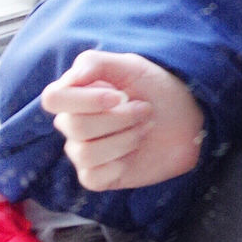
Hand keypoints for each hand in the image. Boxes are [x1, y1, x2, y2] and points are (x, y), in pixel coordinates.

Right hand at [40, 50, 206, 191]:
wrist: (188, 121)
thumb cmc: (156, 90)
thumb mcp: (131, 66)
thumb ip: (94, 63)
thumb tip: (70, 79)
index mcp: (75, 94)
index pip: (53, 99)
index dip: (85, 100)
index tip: (119, 96)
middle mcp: (72, 123)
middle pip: (74, 126)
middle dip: (119, 118)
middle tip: (145, 110)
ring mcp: (83, 151)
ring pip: (85, 153)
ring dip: (125, 139)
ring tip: (146, 128)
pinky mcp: (98, 176)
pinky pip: (92, 178)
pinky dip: (118, 165)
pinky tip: (135, 153)